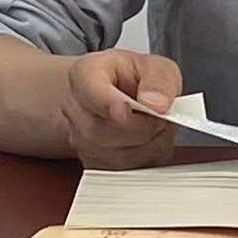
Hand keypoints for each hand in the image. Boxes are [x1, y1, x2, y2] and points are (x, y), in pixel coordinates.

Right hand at [59, 49, 182, 169]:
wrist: (119, 94)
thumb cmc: (135, 78)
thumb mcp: (156, 65)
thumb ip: (159, 80)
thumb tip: (157, 105)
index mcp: (86, 74)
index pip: (90, 93)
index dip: (108, 105)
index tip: (124, 111)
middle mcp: (75, 109)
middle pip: (106, 131)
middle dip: (145, 126)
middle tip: (162, 113)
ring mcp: (80, 141)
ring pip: (119, 156)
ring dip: (149, 143)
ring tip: (154, 123)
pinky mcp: (94, 165)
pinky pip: (126, 171)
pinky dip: (146, 158)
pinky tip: (147, 140)